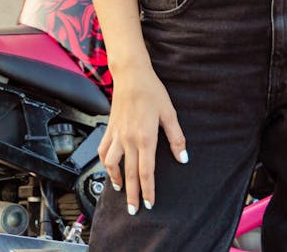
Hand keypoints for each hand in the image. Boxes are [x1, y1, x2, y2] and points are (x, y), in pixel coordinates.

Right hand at [98, 65, 187, 214]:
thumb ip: (176, 138)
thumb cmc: (152, 91)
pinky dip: (105, 163)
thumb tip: (183, 158)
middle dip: (132, 195)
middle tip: (134, 210)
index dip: (148, 190)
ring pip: (113, 165)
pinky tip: (109, 168)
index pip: (146, 172)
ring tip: (121, 190)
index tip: (149, 204)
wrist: (131, 75)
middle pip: (129, 174)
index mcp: (145, 138)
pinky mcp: (109, 129)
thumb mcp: (169, 113)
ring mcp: (117, 135)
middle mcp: (128, 140)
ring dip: (117, 180)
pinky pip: (103, 151)